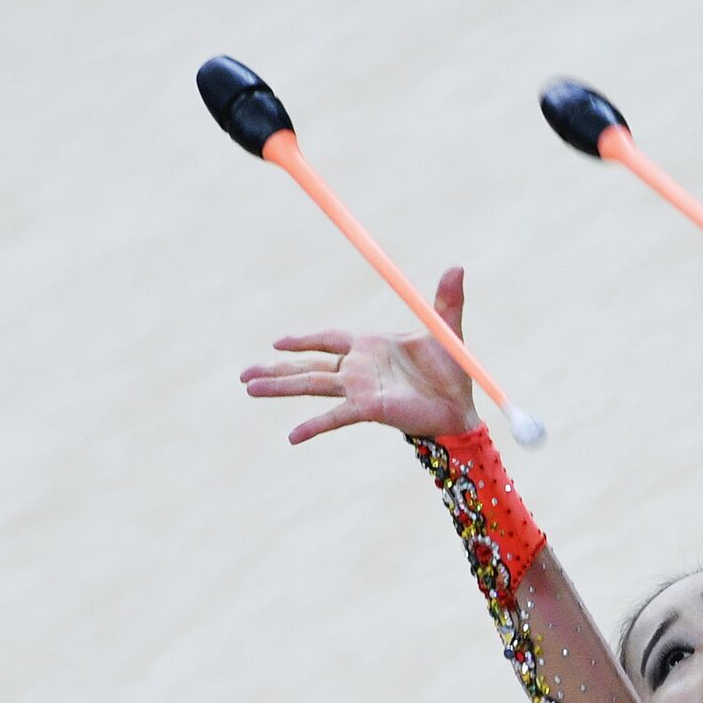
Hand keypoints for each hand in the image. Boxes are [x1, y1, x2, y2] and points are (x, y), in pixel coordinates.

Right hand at [240, 267, 481, 443]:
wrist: (460, 408)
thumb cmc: (451, 372)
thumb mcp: (446, 330)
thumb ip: (446, 300)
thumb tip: (457, 266)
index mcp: (370, 346)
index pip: (328, 339)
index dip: (303, 339)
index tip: (277, 341)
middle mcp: (358, 368)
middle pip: (309, 365)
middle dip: (276, 367)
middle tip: (243, 373)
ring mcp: (359, 390)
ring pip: (312, 384)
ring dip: (280, 386)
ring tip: (249, 388)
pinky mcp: (368, 409)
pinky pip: (335, 417)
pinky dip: (314, 425)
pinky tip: (292, 436)